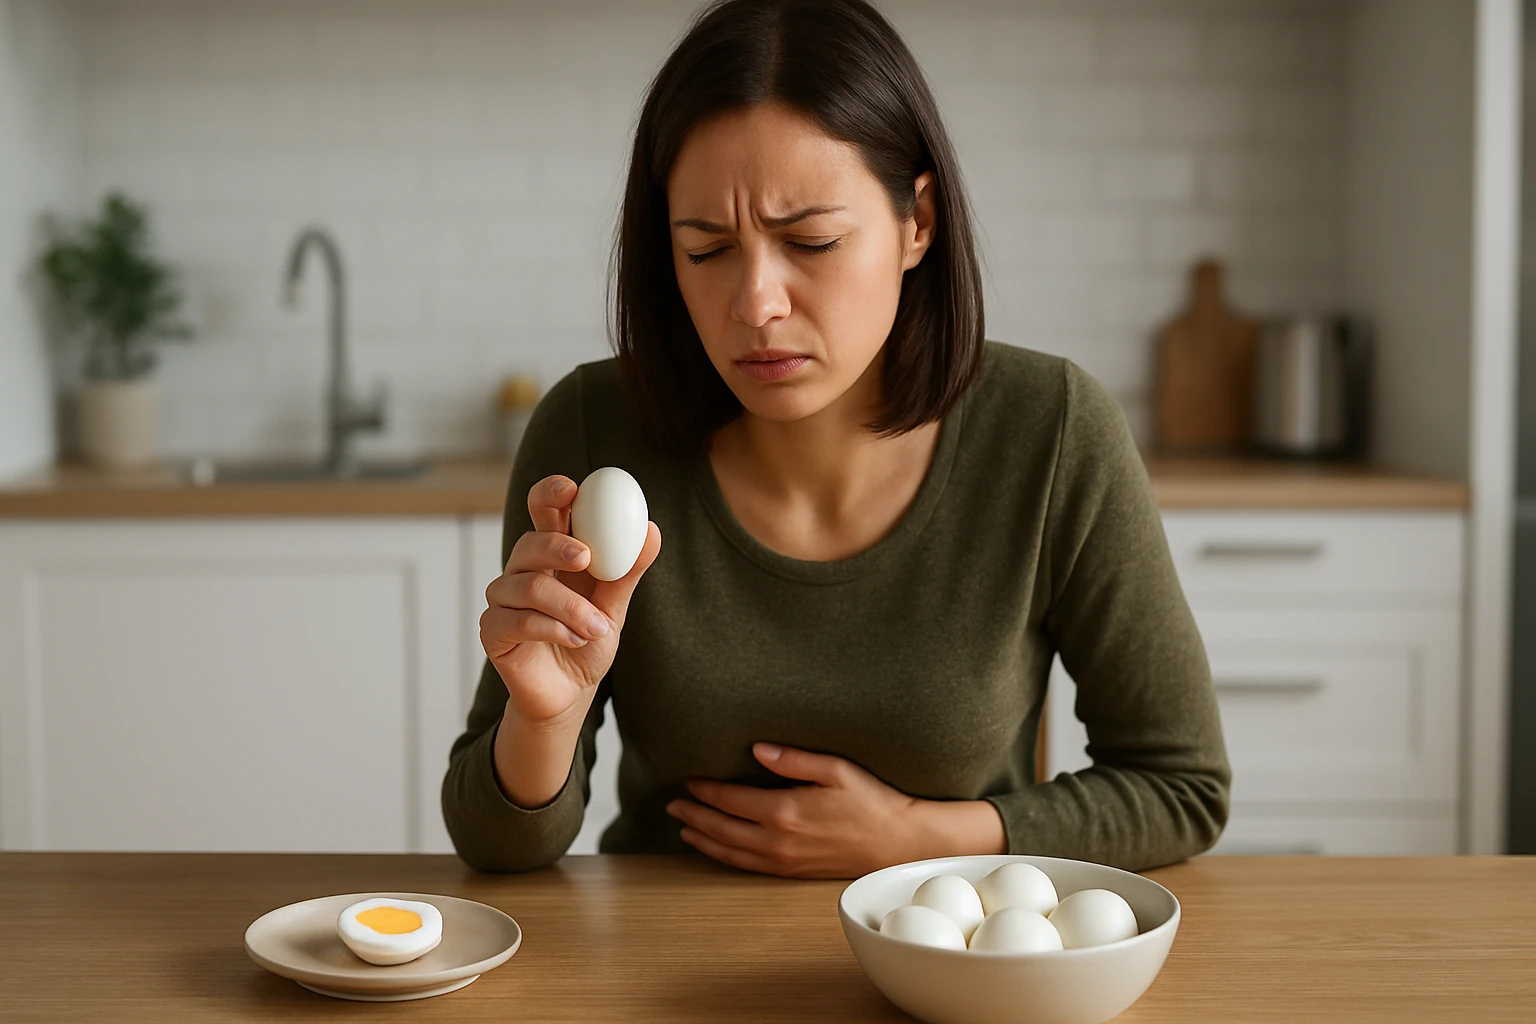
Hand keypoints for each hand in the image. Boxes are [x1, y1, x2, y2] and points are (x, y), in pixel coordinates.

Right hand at [481, 474, 661, 727]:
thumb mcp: (614, 607)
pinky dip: (551, 628)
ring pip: (526, 586)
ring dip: (568, 606)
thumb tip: (651, 530)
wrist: (571, 693)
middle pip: (528, 544)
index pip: (543, 512)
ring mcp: (502, 601)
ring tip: (597, 628)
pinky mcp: (492, 631)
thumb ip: (627, 571)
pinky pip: (516, 620)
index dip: (550, 494)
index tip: (571, 488)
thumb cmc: (588, 641)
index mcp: (552, 556)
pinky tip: (573, 640)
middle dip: (556, 546)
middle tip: (586, 557)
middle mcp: (522, 572)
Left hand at [665, 744, 1006, 878]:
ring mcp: (783, 860)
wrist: (898, 842)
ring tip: (683, 826)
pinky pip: (747, 866)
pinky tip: (716, 847)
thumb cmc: (871, 801)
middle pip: (722, 828)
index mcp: (785, 811)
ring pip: (730, 852)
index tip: (688, 779)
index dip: (705, 790)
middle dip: (693, 815)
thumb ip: (793, 759)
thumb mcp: (836, 769)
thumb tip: (756, 749)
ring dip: (703, 838)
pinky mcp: (792, 871)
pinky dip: (724, 856)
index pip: (730, 800)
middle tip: (672, 804)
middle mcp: (778, 840)